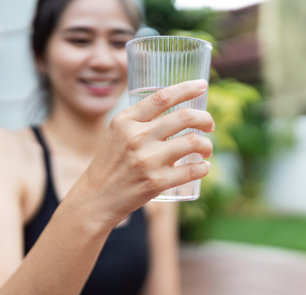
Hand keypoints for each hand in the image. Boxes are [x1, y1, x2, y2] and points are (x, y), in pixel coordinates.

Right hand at [75, 80, 213, 224]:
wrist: (96, 197)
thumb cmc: (110, 162)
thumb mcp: (116, 133)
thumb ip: (139, 119)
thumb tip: (174, 107)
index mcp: (126, 120)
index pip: (162, 97)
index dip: (187, 88)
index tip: (203, 85)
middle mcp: (136, 136)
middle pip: (185, 117)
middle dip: (205, 119)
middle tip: (210, 125)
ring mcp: (147, 160)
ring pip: (193, 142)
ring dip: (207, 145)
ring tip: (207, 149)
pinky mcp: (155, 182)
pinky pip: (191, 170)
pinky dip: (204, 168)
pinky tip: (204, 167)